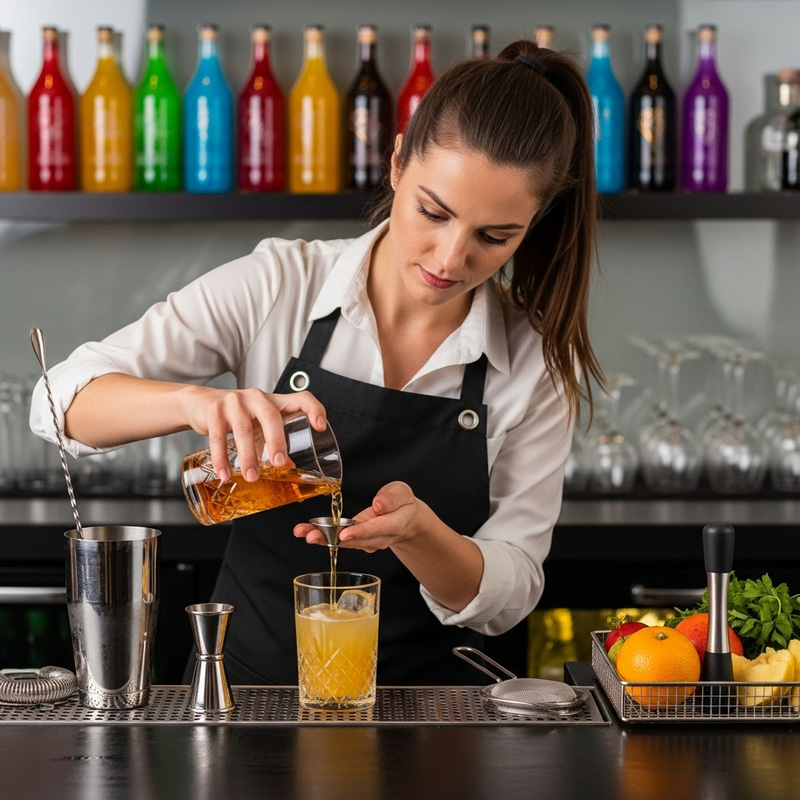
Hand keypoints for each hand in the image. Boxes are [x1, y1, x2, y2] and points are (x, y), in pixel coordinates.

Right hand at [183, 386, 326, 481]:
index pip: (301, 398)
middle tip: (279, 463)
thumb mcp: (259, 425)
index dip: (314, 409)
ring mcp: (234, 402)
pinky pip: (218, 435)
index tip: (320, 426)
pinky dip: (221, 457)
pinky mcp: (214, 410)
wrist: (201, 403)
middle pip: (271, 416)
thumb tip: (290, 470)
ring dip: (248, 455)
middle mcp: (257, 398)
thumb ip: (273, 442)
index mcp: (274, 401)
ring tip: (251, 476)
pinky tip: (225, 473)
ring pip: (243, 428)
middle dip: (276, 441)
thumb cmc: (239, 416)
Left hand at [294, 482, 426, 551]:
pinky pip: (339, 540)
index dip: (359, 532)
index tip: (343, 534)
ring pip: (343, 543)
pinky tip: (306, 532)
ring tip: (302, 532)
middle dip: (331, 539)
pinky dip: (322, 536)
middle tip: (311, 536)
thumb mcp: (402, 493)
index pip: (375, 530)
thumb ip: (392, 498)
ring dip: (322, 538)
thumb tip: (378, 505)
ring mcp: (366, 543)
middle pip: (354, 541)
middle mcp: (377, 539)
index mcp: (392, 525)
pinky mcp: (356, 541)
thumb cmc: (402, 503)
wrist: (405, 520)